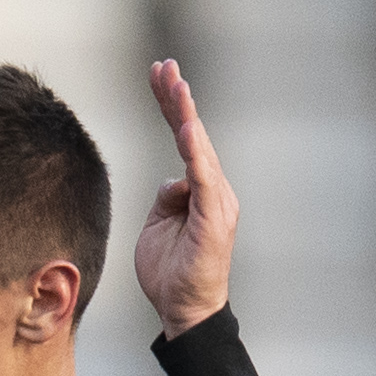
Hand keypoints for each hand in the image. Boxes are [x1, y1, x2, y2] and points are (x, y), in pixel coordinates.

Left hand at [134, 58, 235, 339]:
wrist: (185, 310)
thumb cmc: (171, 272)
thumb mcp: (157, 226)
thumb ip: (166, 198)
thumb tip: (172, 180)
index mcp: (199, 189)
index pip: (183, 138)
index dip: (171, 106)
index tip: (159, 74)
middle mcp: (214, 188)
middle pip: (192, 134)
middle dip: (177, 98)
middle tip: (164, 65)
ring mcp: (218, 201)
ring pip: (199, 149)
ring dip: (185, 114)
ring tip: (174, 83)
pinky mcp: (215, 217)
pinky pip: (204, 177)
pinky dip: (195, 151)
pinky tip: (186, 127)